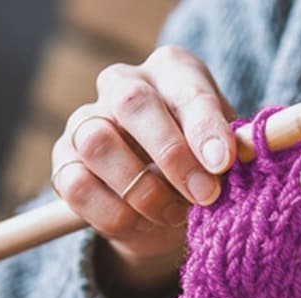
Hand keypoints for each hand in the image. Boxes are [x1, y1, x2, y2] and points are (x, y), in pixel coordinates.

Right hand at [51, 46, 236, 292]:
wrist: (166, 211)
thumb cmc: (203, 169)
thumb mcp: (226, 158)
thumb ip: (231, 152)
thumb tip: (237, 157)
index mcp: (171, 71)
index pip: (185, 88)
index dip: (205, 127)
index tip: (223, 164)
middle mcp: (122, 85)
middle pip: (132, 102)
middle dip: (172, 155)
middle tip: (205, 195)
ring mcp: (85, 122)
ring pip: (98, 143)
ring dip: (143, 189)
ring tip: (174, 213)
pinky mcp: (63, 164)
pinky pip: (77, 185)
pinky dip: (114, 213)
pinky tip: (141, 222)